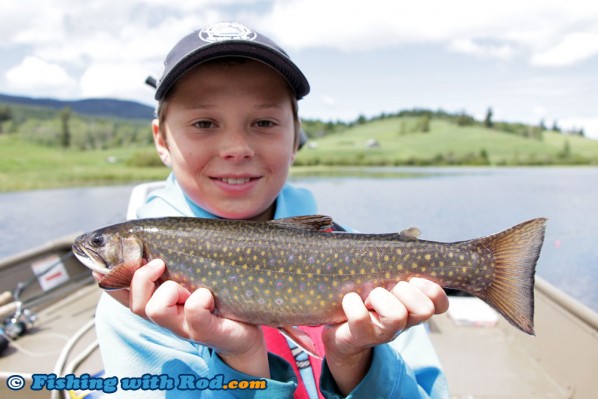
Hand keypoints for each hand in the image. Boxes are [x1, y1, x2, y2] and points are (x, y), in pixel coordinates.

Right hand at [99, 259, 269, 377]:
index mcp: (158, 302)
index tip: (99, 268)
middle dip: (141, 278)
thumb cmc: (216, 300)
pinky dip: (199, 300)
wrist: (245, 334)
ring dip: (169, 291)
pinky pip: (192, 312)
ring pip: (155, 310)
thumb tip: (146, 238)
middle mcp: (166, 318)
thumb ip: (169, 266)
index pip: (123, 295)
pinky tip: (208, 296)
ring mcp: (184, 327)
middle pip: (136, 303)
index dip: (108, 282)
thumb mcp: (189, 279)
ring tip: (188, 288)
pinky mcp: (205, 331)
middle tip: (159, 264)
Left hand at [322, 278, 448, 394]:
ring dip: (379, 297)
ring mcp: (383, 333)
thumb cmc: (365, 303)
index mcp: (412, 309)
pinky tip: (350, 300)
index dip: (433, 291)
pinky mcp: (360, 336)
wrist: (341, 336)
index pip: (440, 304)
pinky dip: (352, 303)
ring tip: (367, 298)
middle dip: (405, 291)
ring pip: (397, 315)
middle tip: (387, 290)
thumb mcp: (385, 287)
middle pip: (424, 309)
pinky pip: (360, 317)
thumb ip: (396, 274)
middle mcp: (403, 323)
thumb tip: (400, 242)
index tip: (414, 280)